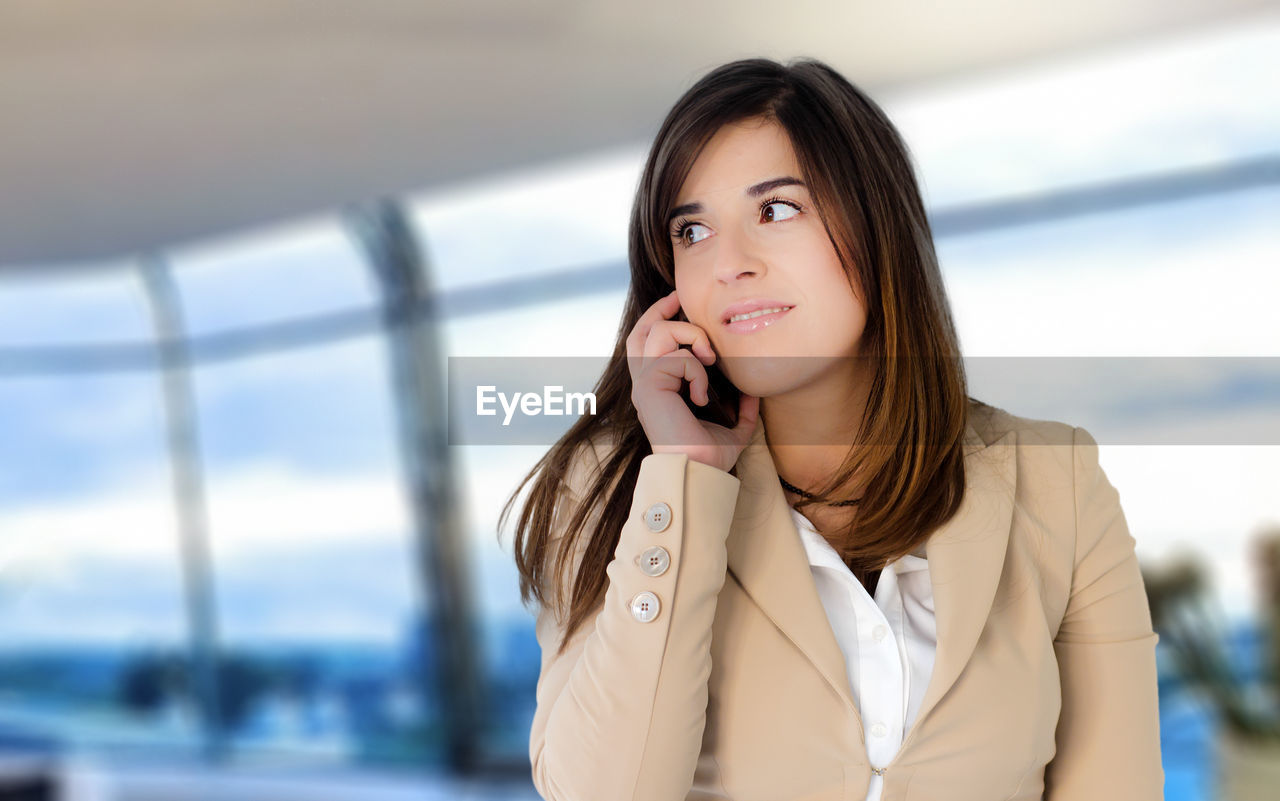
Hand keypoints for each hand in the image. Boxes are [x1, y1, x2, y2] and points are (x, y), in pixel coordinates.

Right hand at [626, 289, 759, 472]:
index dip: (659, 320)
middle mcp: (646, 383)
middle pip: (641, 331)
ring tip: (709, 358)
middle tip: (678, 298)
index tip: (679, 306)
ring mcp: (644, 384)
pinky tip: (702, 395)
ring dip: (690, 335)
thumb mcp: (733, 427)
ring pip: (658, 332)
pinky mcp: (650, 386)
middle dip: (660, 309)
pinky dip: (697, 370)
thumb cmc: (710, 456)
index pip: (646, 346)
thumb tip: (754, 393)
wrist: (699, 470)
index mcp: (658, 389)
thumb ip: (742, 410)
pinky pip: (677, 357)